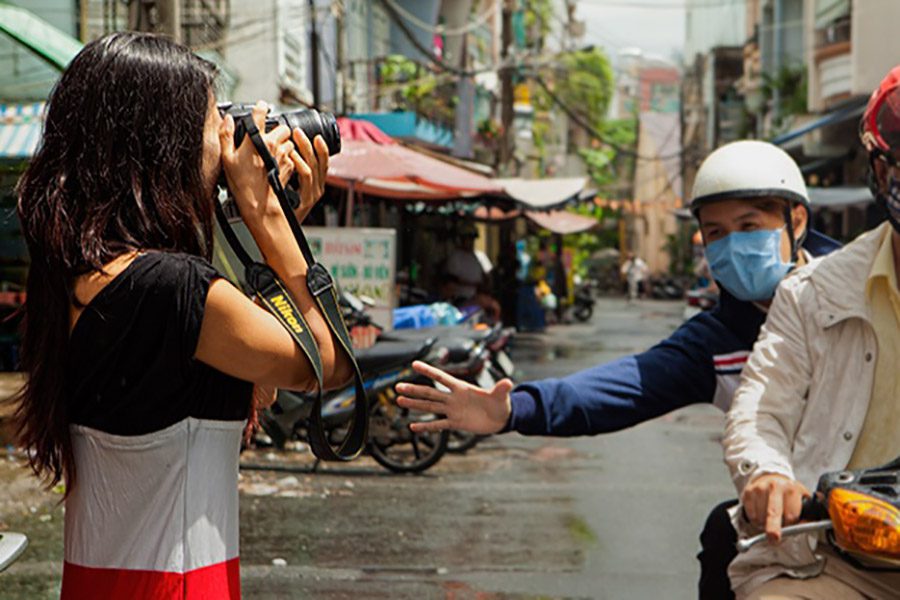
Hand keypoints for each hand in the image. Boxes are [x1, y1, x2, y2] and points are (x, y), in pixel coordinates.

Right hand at [219, 100, 295, 223]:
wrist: (259, 204)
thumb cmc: (242, 183)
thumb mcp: (226, 159)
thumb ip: (226, 136)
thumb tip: (227, 120)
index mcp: (256, 139)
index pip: (261, 114)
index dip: (261, 108)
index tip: (262, 107)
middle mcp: (272, 144)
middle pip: (283, 127)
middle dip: (278, 131)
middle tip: (268, 139)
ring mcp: (283, 154)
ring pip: (289, 141)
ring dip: (284, 145)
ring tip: (272, 155)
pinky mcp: (290, 165)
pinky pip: (291, 156)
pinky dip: (286, 158)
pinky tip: (276, 166)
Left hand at [288, 128, 329, 221]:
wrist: (280, 233)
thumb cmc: (280, 211)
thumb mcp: (287, 189)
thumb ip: (288, 174)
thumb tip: (281, 155)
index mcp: (315, 185)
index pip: (323, 163)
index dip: (321, 148)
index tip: (315, 135)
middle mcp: (317, 189)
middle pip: (319, 162)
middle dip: (309, 144)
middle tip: (298, 131)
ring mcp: (313, 195)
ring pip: (313, 167)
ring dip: (304, 150)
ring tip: (295, 138)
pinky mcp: (307, 200)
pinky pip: (305, 177)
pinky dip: (299, 164)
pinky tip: (291, 156)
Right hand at [395, 361, 513, 434]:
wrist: (500, 418)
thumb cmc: (500, 404)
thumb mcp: (501, 396)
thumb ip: (501, 389)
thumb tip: (509, 382)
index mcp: (462, 388)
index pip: (442, 378)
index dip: (429, 371)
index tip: (414, 364)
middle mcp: (454, 398)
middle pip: (430, 393)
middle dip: (414, 390)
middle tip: (398, 387)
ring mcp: (453, 410)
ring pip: (430, 407)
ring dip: (415, 404)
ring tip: (399, 400)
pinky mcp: (455, 423)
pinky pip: (438, 425)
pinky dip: (426, 426)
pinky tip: (413, 426)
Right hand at [741, 473, 809, 542]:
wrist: (771, 478)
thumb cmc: (788, 494)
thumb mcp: (803, 499)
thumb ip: (808, 514)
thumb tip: (807, 525)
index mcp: (792, 489)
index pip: (791, 514)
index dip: (791, 525)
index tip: (789, 528)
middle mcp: (775, 486)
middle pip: (773, 512)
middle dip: (773, 527)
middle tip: (774, 538)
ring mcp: (760, 488)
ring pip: (761, 516)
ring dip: (765, 524)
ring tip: (770, 520)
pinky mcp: (749, 492)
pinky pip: (751, 514)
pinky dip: (755, 520)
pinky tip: (761, 514)